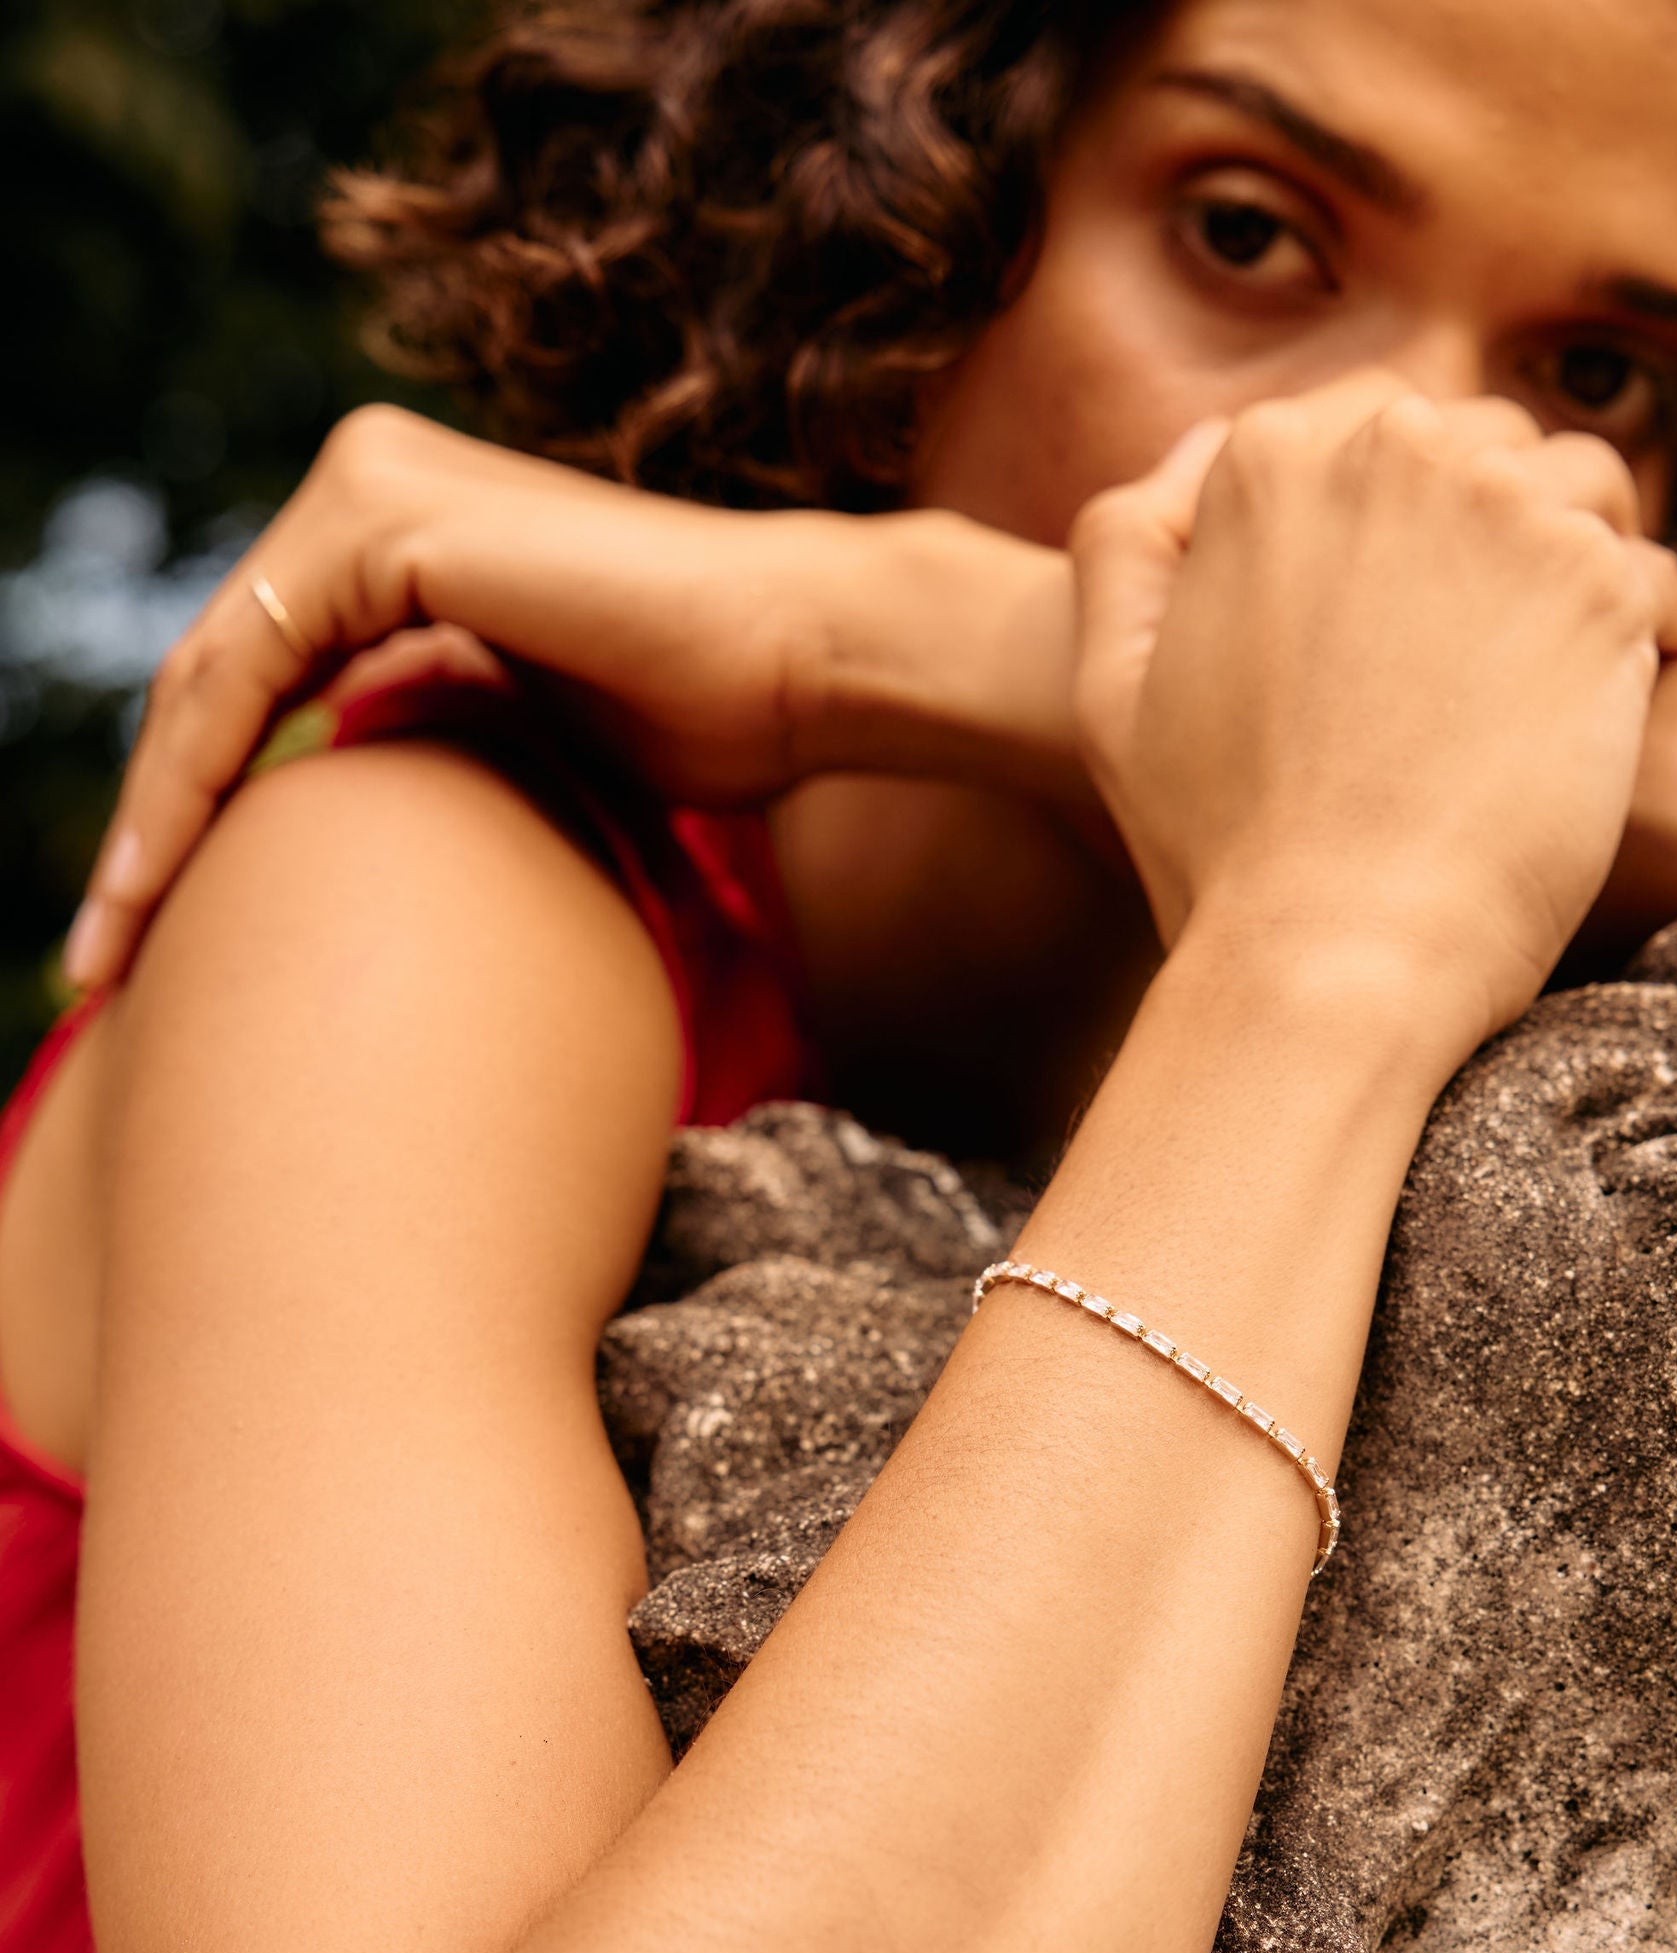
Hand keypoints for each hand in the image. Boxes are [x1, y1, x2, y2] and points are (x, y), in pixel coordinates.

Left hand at [64, 407, 1084, 986]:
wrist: (808, 663)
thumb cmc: (717, 715)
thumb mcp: (534, 740)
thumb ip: (435, 737)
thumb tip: (358, 811)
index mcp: (400, 532)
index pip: (256, 683)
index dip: (191, 813)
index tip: (157, 942)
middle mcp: (366, 488)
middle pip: (213, 681)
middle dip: (146, 830)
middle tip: (95, 967)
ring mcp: (367, 490)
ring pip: (208, 678)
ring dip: (146, 822)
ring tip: (109, 954)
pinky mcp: (383, 519)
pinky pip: (249, 669)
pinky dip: (192, 781)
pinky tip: (164, 880)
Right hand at [1071, 377, 1676, 1055]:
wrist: (1336, 955)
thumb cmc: (1219, 849)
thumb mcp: (1112, 688)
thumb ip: (1127, 547)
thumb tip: (1208, 448)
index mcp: (1267, 462)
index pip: (1375, 426)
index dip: (1405, 513)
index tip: (1422, 595)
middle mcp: (1391, 452)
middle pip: (1486, 446)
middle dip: (1497, 528)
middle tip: (1495, 642)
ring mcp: (1505, 511)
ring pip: (1582, 493)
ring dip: (1579, 563)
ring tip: (1565, 659)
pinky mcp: (1600, 587)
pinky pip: (1658, 575)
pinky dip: (1661, 624)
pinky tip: (1650, 678)